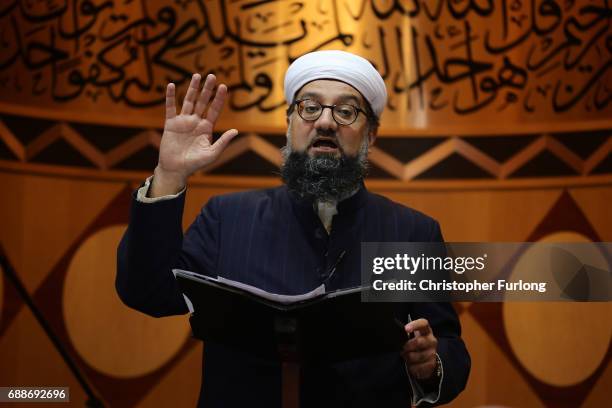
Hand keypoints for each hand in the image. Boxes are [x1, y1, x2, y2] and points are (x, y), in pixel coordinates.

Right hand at [151, 73, 238, 196]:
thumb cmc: (195, 164)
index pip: (214, 110)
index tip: (224, 87)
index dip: (219, 99)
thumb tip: (236, 131)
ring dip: (192, 88)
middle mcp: (196, 122)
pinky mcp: (171, 124)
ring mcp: (183, 121)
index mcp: (206, 128)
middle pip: (203, 102)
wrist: (176, 169)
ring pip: (188, 101)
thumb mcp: (212, 154)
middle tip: (212, 76)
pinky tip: (172, 85)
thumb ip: (223, 142)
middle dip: (207, 89)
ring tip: (197, 76)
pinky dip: (170, 97)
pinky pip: (170, 107)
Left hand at [401, 318, 438, 380]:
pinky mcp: (432, 364)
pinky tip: (411, 364)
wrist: (426, 359)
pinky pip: (418, 367)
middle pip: (418, 342)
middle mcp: (432, 340)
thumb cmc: (415, 345)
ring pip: (416, 356)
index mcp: (426, 331)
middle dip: (407, 346)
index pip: (423, 324)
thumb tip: (397, 337)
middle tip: (403, 348)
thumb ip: (406, 335)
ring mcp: (433, 352)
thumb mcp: (412, 337)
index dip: (415, 325)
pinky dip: (412, 367)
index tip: (405, 329)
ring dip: (408, 358)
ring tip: (406, 356)